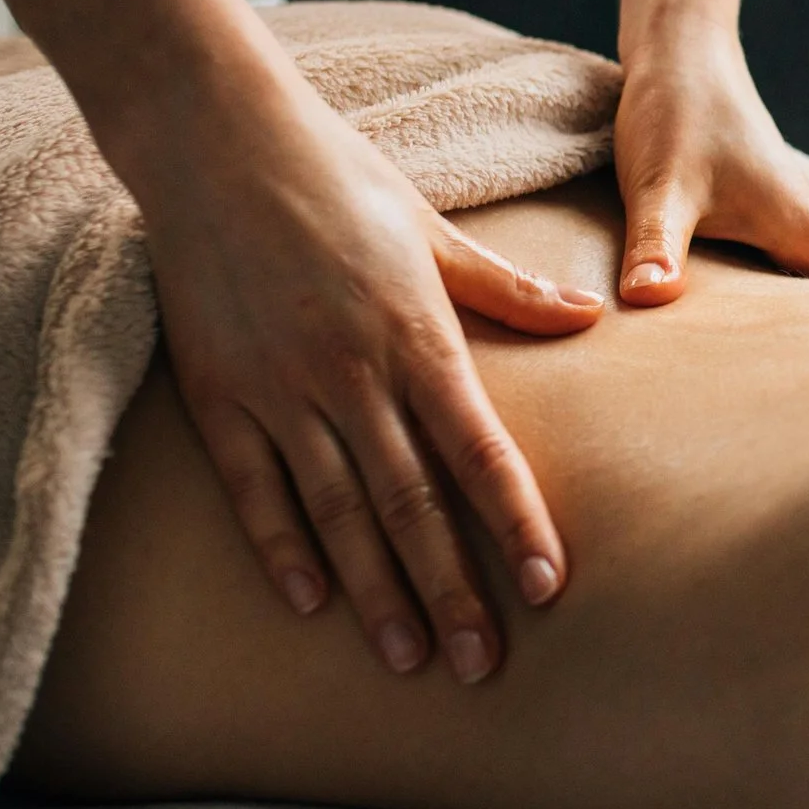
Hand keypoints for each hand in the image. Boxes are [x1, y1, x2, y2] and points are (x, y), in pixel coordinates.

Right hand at [140, 90, 603, 682]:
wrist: (218, 141)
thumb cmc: (341, 179)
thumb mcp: (435, 230)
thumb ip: (509, 288)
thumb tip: (590, 316)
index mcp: (417, 333)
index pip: (480, 449)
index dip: (516, 522)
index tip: (550, 586)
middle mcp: (351, 372)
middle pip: (412, 502)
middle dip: (452, 589)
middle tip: (483, 667)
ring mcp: (280, 387)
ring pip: (336, 511)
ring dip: (374, 591)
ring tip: (408, 658)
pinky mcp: (218, 392)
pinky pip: (252, 486)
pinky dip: (281, 546)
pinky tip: (311, 603)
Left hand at [613, 27, 808, 301]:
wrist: (678, 52)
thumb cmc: (677, 112)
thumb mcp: (659, 186)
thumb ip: (656, 246)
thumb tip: (648, 302)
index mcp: (799, 224)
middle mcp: (804, 226)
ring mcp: (785, 222)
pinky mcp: (758, 220)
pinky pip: (797, 271)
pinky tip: (799, 334)